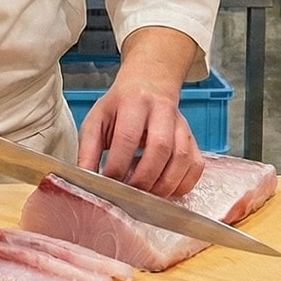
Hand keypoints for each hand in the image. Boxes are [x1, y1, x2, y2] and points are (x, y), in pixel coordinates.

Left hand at [75, 70, 203, 197]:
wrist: (148, 85)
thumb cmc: (120, 107)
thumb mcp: (96, 121)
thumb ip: (88, 150)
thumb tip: (85, 180)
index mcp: (133, 103)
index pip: (127, 137)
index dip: (117, 165)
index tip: (107, 183)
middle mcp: (162, 111)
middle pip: (160, 148)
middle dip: (143, 178)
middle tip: (128, 194)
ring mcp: (182, 125)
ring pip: (182, 159)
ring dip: (163, 185)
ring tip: (145, 195)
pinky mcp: (193, 139)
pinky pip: (195, 166)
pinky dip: (181, 185)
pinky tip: (164, 189)